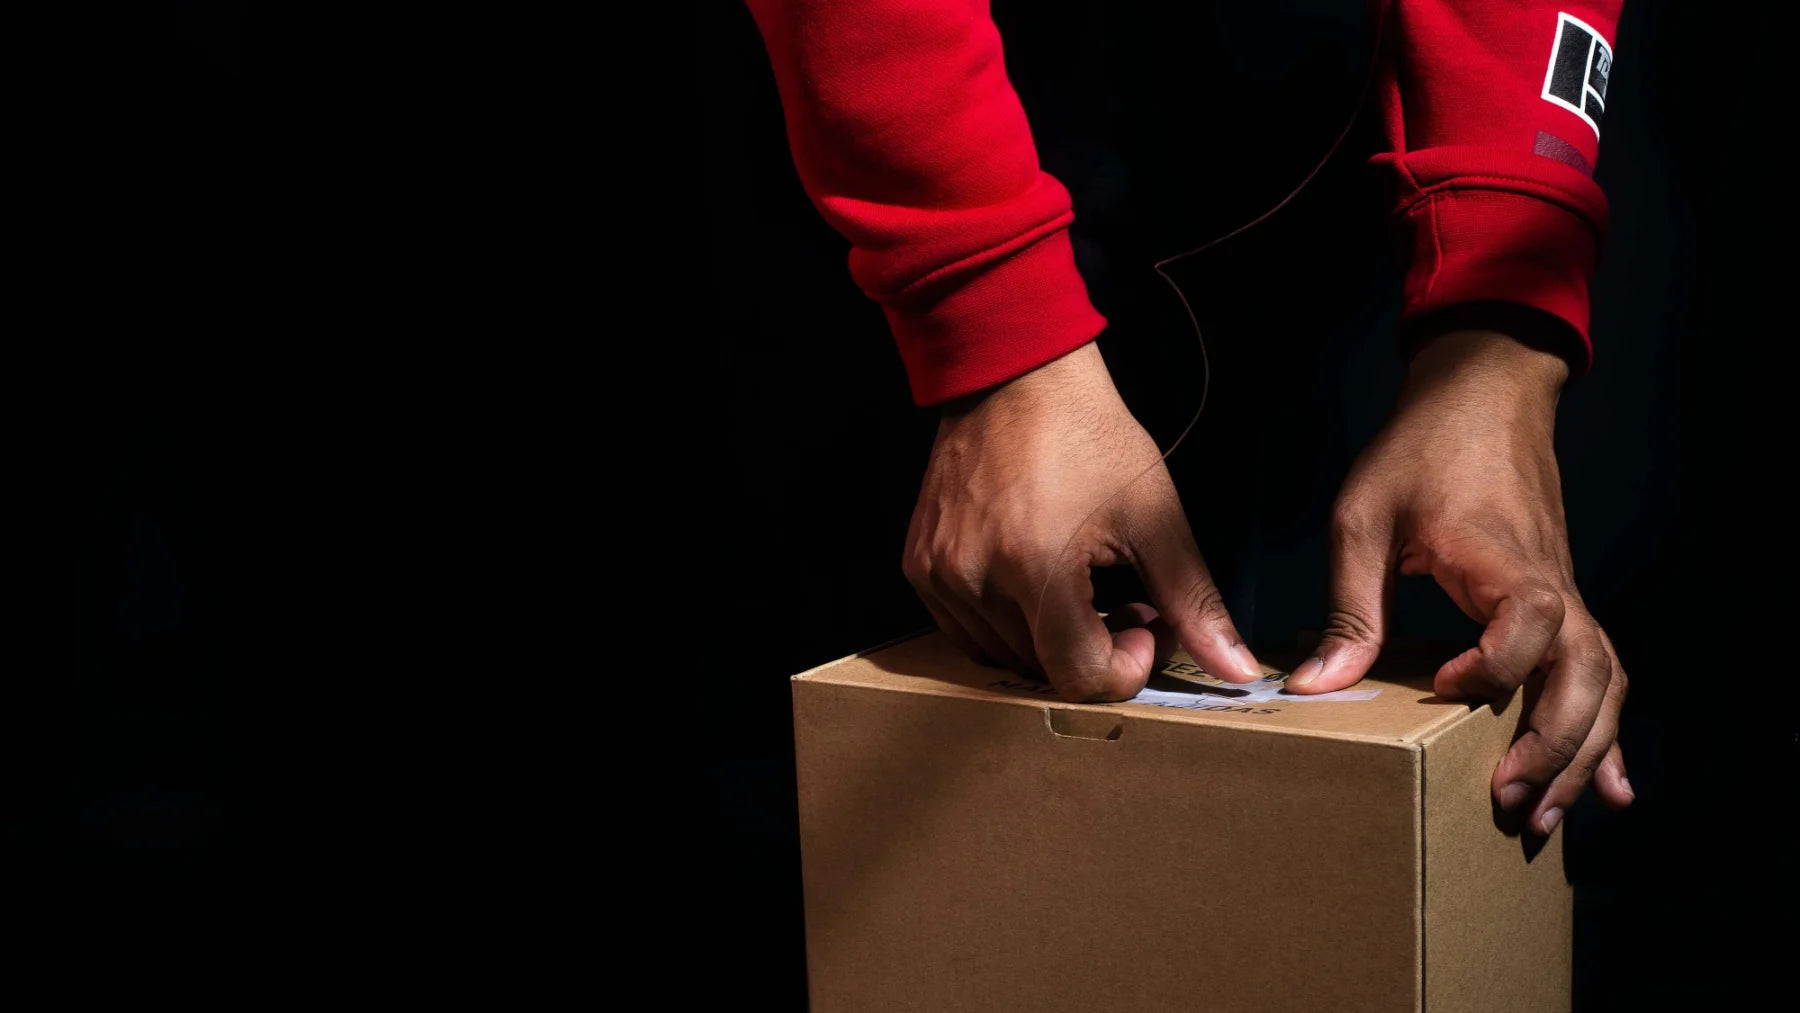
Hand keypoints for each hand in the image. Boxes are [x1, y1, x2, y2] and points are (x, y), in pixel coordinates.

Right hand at [902, 342, 1261, 701]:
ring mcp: (939, 573)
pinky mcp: (919, 566)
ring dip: (1049, 642)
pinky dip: (1007, 625)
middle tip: (1126, 605)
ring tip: (1082, 592)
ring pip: (1002, 655)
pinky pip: (965, 630)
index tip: (1144, 625)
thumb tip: (1238, 669)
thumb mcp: (1154, 515)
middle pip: (1042, 668)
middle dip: (1093, 651)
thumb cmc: (1087, 436)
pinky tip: (1036, 584)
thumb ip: (1193, 601)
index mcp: (1035, 565)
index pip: (1076, 674)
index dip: (1123, 669)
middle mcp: (975, 577)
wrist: (1015, 376)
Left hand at [1295, 330, 1632, 833]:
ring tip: (1543, 814)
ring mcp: (1566, 594)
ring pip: (1603, 683)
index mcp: (1501, 555)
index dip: (1495, 664)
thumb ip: (1349, 607)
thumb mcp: (1363, 516)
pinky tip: (1603, 785)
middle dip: (1554, 743)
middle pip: (1588, 672)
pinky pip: (1600, 673)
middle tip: (1508, 798)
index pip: (1529, 622)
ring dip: (1580, 751)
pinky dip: (1603, 730)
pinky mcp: (1562, 603)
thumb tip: (1317, 687)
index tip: (1444, 687)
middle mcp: (1551, 582)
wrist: (1482, 395)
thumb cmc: (1419, 450)